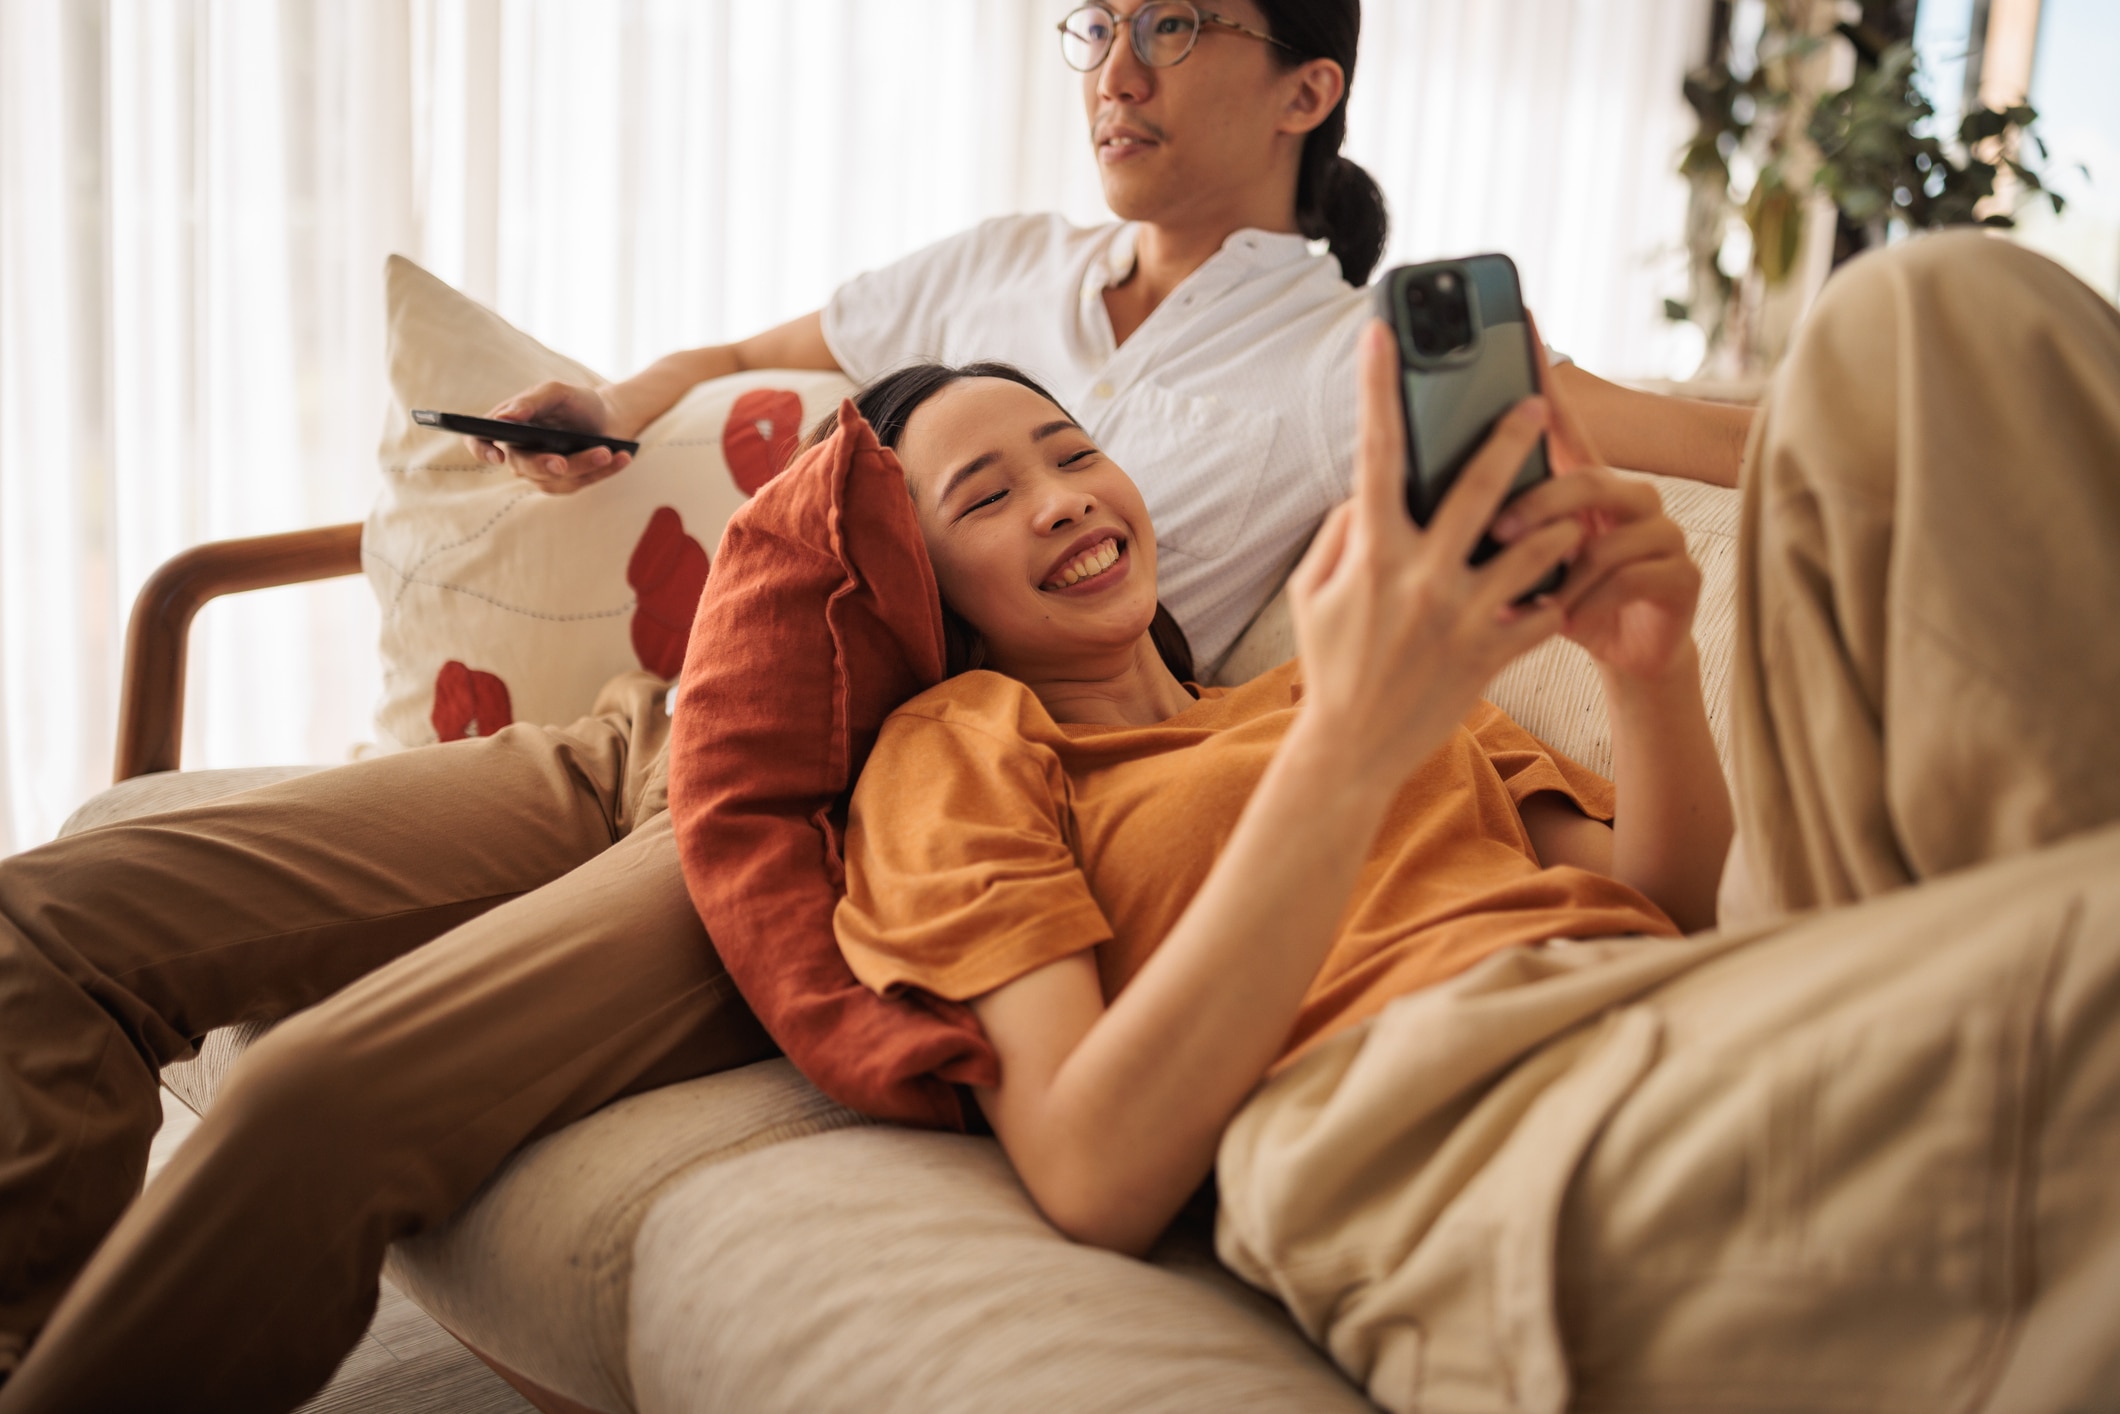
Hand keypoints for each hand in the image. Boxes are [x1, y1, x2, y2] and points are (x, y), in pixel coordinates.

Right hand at [467, 380, 635, 494]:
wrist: (610, 416)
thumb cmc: (576, 402)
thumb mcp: (557, 392)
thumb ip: (531, 401)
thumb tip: (504, 417)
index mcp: (507, 428)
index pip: (480, 442)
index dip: (482, 450)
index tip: (497, 455)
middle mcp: (520, 454)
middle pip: (525, 466)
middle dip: (546, 464)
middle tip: (562, 462)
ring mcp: (544, 473)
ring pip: (558, 479)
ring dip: (586, 465)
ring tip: (610, 451)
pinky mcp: (569, 483)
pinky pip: (584, 482)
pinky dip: (605, 470)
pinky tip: (623, 457)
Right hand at [1286, 321, 1580, 784]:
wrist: (1353, 750)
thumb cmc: (1330, 665)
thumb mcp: (1311, 593)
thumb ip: (1340, 533)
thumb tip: (1370, 489)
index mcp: (1373, 554)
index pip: (1374, 454)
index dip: (1377, 388)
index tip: (1380, 335)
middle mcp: (1422, 577)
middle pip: (1479, 487)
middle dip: (1510, 437)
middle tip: (1536, 401)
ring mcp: (1463, 616)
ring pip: (1533, 547)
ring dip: (1551, 523)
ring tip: (1562, 510)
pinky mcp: (1493, 653)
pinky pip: (1546, 609)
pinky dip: (1559, 591)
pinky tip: (1567, 578)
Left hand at [1490, 322, 1700, 682]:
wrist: (1623, 658)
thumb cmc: (1555, 603)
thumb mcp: (1509, 566)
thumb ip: (1472, 526)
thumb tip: (1394, 499)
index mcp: (1576, 483)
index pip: (1557, 417)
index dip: (1540, 370)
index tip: (1521, 318)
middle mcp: (1623, 494)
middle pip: (1583, 475)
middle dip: (1538, 504)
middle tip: (1493, 531)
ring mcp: (1658, 531)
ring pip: (1606, 533)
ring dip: (1562, 568)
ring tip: (1530, 596)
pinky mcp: (1680, 575)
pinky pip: (1631, 577)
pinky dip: (1591, 602)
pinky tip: (1568, 619)